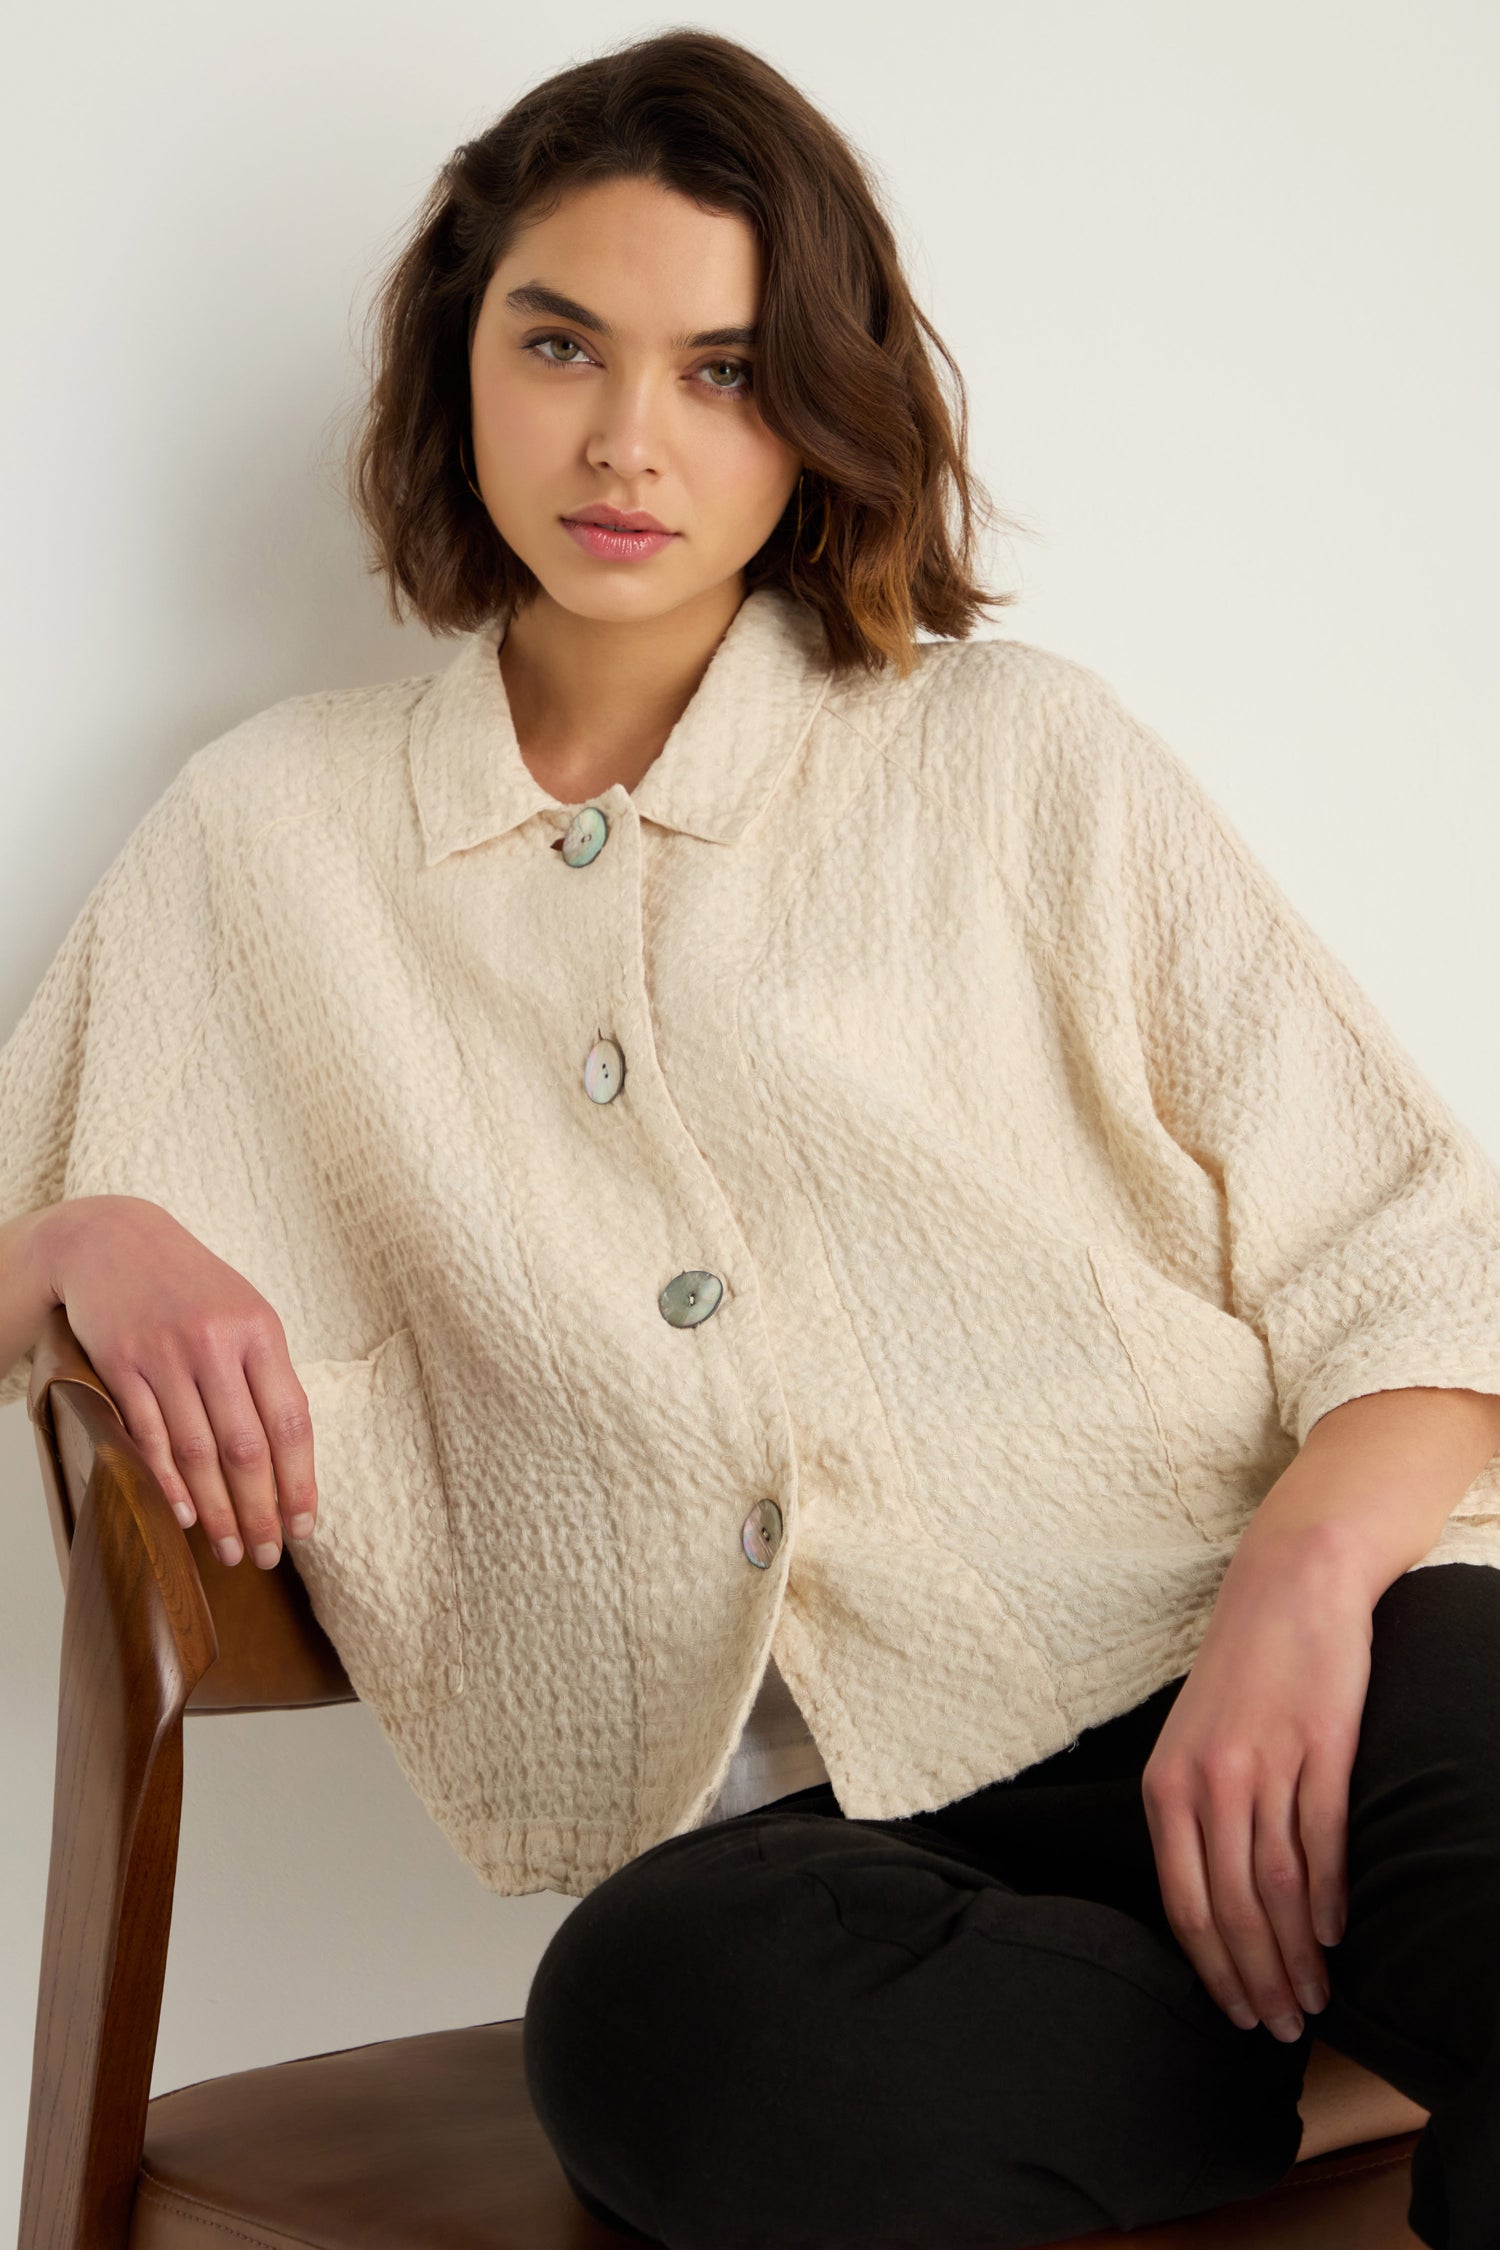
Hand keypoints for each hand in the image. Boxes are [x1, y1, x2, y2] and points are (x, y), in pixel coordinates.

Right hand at [42, 1194, 317, 1570]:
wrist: (113, 1240)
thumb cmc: (190, 1285)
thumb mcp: (244, 1311)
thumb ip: (266, 1373)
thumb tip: (291, 1454)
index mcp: (260, 1330)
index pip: (291, 1420)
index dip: (300, 1480)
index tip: (305, 1526)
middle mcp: (215, 1342)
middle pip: (246, 1446)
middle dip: (260, 1510)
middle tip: (266, 1555)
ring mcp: (165, 1354)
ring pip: (198, 1450)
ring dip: (216, 1509)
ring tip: (228, 1550)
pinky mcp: (121, 1364)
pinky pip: (150, 1435)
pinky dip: (169, 1481)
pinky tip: (184, 1515)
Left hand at [1140, 1528, 1371, 2041]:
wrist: (1287, 1587)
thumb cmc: (1241, 1675)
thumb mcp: (1193, 1744)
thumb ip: (1194, 1816)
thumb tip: (1212, 1904)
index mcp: (1166, 1787)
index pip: (1183, 1904)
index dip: (1212, 1970)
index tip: (1235, 2015)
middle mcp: (1209, 1782)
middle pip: (1232, 1909)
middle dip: (1257, 1980)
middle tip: (1283, 2030)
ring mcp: (1265, 1765)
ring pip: (1277, 1887)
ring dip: (1298, 1956)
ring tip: (1316, 1998)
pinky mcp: (1320, 1747)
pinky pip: (1323, 1841)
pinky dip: (1330, 1898)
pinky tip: (1336, 1936)